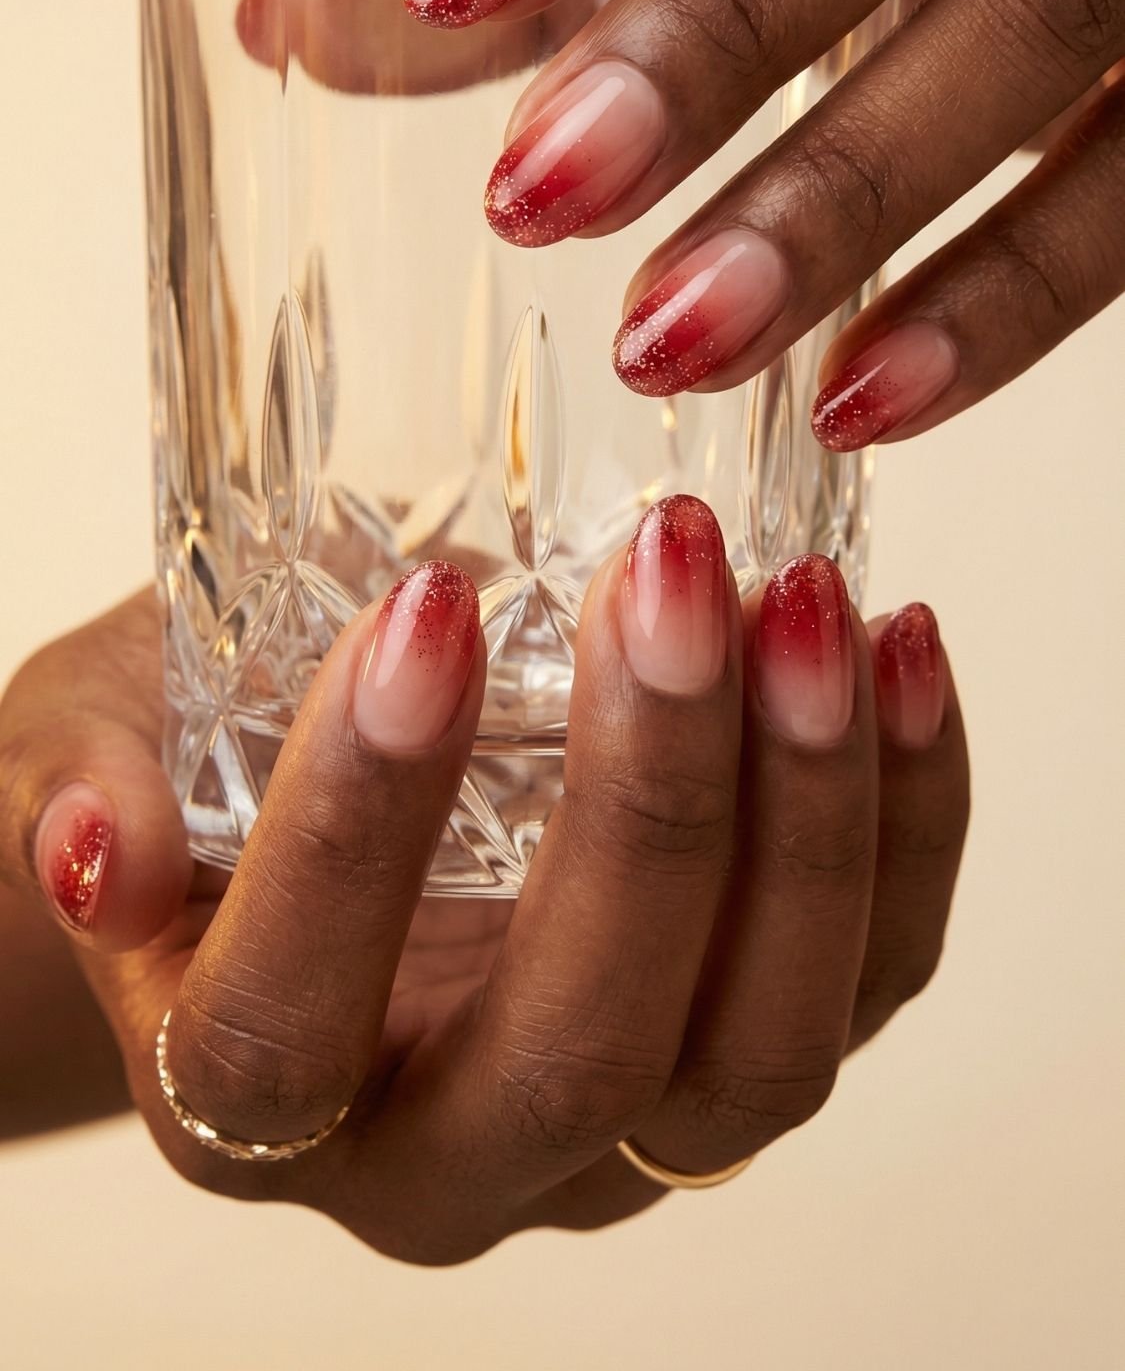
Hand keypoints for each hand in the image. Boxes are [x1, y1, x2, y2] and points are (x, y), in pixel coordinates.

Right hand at [0, 504, 966, 1263]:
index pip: (286, 1034)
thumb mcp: (83, 752)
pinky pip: (870, 981)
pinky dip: (906, 819)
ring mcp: (619, 1130)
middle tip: (668, 574)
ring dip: (808, 818)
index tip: (424, 615)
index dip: (354, 839)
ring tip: (806, 602)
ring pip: (755, 1058)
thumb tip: (103, 838)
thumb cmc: (182, 777)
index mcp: (247, 1102)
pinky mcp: (745, 1047)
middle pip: (575, 1057)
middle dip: (648, 810)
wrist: (286, 826)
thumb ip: (83, 791)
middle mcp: (442, 1156)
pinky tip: (895, 649)